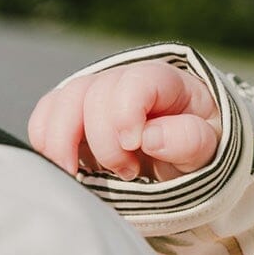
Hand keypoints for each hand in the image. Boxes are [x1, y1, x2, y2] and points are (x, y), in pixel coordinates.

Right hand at [28, 60, 220, 181]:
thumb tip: (150, 137)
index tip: (133, 146)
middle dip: (104, 142)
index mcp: (167, 82)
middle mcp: (125, 79)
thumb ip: (189, 140)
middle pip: (94, 94)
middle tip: (128, 172)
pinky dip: (47, 144)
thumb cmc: (196, 146)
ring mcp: (95, 93)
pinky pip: (44, 117)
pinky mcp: (72, 112)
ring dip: (66, 144)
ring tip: (88, 175)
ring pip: (62, 102)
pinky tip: (68, 168)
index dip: (125, 113)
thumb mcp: (208, 148)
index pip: (136, 82)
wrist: (183, 148)